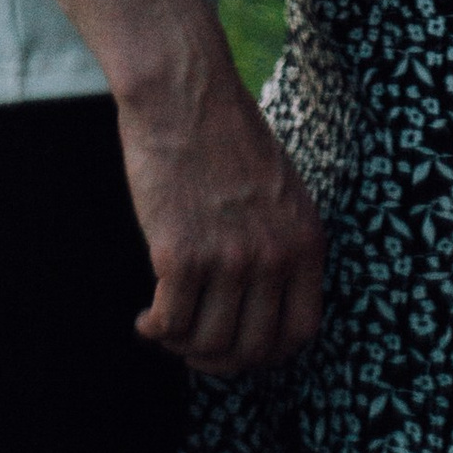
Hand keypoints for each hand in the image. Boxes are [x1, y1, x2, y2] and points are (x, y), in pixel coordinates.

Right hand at [106, 0, 323, 374]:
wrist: (184, 92)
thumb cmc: (225, 134)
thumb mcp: (280, 190)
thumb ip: (280, 244)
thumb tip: (261, 306)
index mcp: (306, 239)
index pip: (299, 332)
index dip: (265, 353)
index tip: (239, 347)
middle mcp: (274, 256)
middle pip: (251, 349)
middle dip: (219, 359)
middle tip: (193, 345)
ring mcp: (229, 258)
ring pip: (207, 343)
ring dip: (182, 345)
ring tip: (166, 325)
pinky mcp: (181, 254)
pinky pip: (170, 323)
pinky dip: (155, 329)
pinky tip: (147, 318)